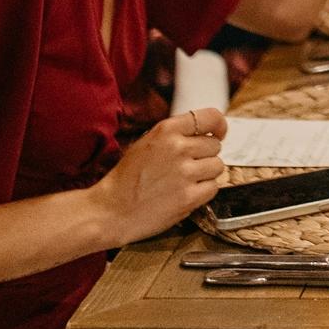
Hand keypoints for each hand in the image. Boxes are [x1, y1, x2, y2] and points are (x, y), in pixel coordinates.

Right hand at [91, 108, 226, 244]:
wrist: (109, 211)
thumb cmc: (127, 178)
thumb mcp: (147, 143)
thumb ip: (175, 134)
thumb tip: (207, 131)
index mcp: (166, 130)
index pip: (211, 117)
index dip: (219, 126)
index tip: (218, 134)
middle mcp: (178, 148)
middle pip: (215, 145)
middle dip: (205, 156)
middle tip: (186, 167)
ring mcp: (184, 173)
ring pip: (217, 166)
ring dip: (206, 175)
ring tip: (184, 182)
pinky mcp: (188, 197)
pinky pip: (213, 188)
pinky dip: (203, 193)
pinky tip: (184, 194)